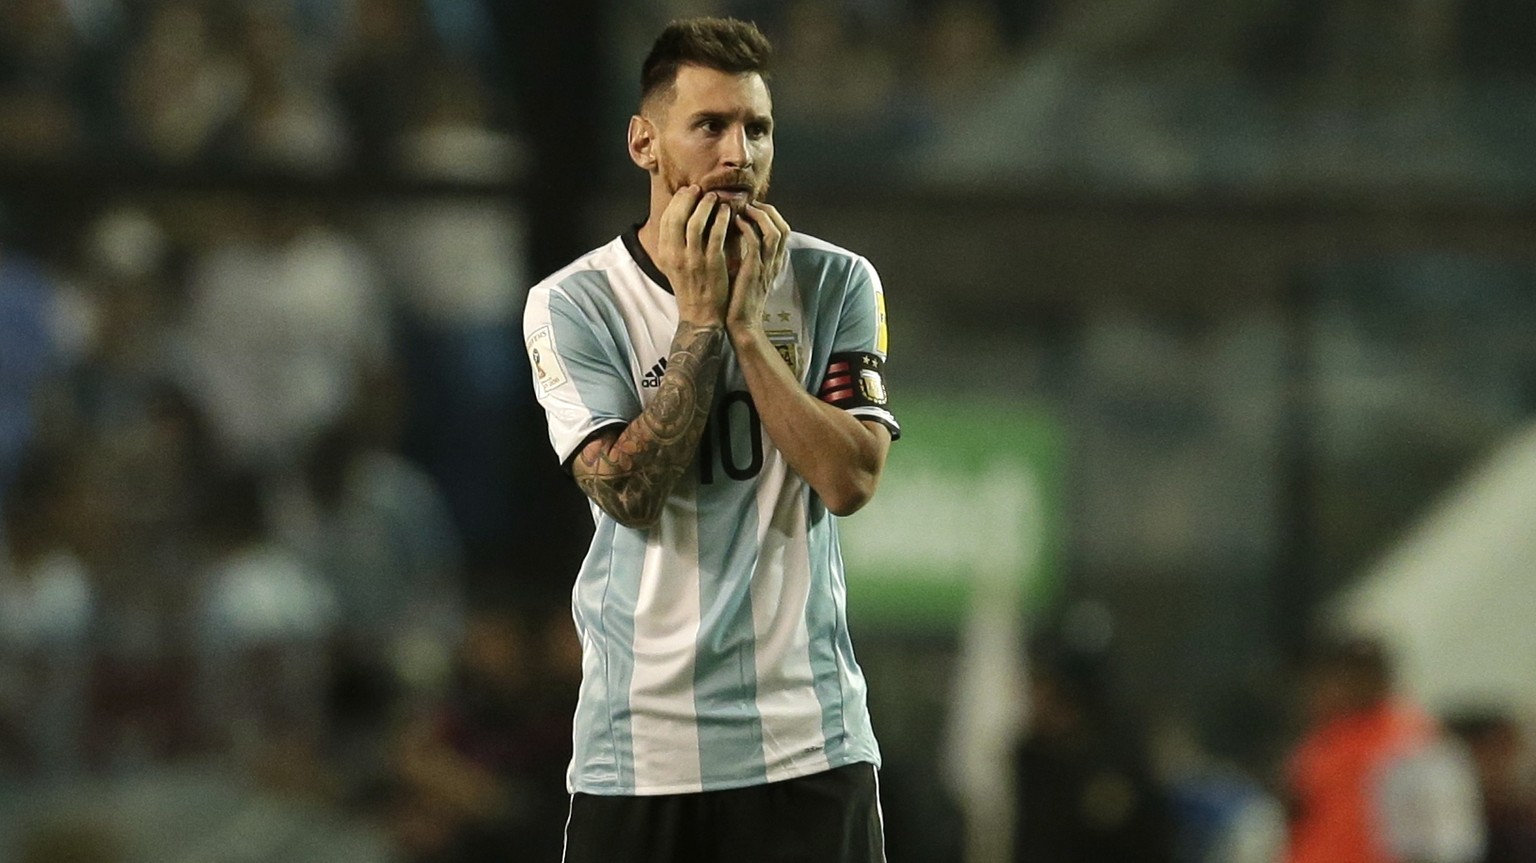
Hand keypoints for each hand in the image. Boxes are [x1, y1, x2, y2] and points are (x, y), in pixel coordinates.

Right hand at [654, 185, 731, 326]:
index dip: (677, 202)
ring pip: (695, 222)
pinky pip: (716, 235)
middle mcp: (675, 255)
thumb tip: (682, 214)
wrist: (701, 315)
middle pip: (678, 216)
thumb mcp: (675, 264)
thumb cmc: (692, 287)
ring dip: (705, 205)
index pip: (667, 218)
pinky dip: (721, 219)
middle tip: (700, 190)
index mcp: (665, 253)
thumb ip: (676, 242)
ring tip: (715, 197)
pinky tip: (727, 212)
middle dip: (689, 199)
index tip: (688, 191)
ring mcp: (693, 259)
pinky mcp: (711, 264)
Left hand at [726, 203, 790, 338]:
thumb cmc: (739, 300)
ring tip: (743, 208)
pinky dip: (747, 227)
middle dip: (767, 210)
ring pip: (773, 232)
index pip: (782, 230)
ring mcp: (765, 266)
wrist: (741, 324)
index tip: (752, 207)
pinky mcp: (753, 271)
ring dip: (759, 215)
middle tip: (748, 203)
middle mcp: (774, 262)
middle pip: (783, 227)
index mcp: (774, 262)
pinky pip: (755, 242)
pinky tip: (735, 221)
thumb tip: (738, 236)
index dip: (770, 214)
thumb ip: (748, 255)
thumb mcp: (747, 273)